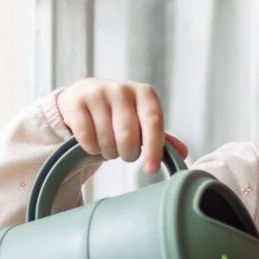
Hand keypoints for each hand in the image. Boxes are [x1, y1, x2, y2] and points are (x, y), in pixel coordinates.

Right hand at [54, 79, 182, 172]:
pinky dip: (91, 148)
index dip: (154, 148)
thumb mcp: (142, 121)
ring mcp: (97, 93)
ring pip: (106, 139)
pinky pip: (87, 137)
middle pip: (128, 135)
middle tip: (125, 153)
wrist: (84, 96)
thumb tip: (183, 153)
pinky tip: (93, 143)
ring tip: (109, 146)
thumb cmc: (120, 114)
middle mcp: (122, 89)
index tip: (150, 170)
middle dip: (127, 153)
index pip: (153, 122)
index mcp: (144, 93)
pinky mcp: (76, 102)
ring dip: (109, 152)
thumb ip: (160, 137)